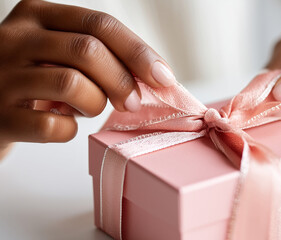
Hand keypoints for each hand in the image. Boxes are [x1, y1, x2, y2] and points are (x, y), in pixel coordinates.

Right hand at [0, 0, 175, 149]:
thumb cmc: (34, 79)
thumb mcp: (58, 53)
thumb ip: (98, 54)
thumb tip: (154, 76)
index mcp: (38, 15)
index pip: (100, 24)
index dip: (138, 52)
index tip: (164, 77)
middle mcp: (15, 38)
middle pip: (88, 50)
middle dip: (122, 80)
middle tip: (132, 103)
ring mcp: (3, 76)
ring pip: (72, 84)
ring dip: (94, 104)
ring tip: (87, 109)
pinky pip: (52, 126)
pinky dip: (69, 131)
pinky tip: (63, 126)